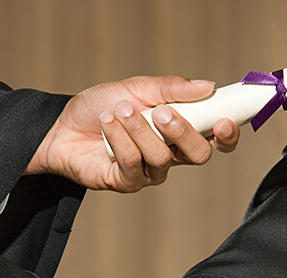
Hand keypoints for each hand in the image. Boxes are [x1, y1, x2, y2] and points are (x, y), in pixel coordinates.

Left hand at [28, 76, 239, 191]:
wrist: (59, 127)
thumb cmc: (99, 107)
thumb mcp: (136, 87)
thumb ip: (173, 88)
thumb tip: (207, 86)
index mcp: (179, 131)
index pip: (215, 139)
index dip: (227, 135)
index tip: (224, 120)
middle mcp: (169, 155)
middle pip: (198, 155)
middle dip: (183, 132)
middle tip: (163, 113)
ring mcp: (148, 172)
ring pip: (161, 157)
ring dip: (140, 129)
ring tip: (119, 110)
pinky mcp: (126, 182)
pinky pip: (133, 163)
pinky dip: (120, 138)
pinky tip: (107, 123)